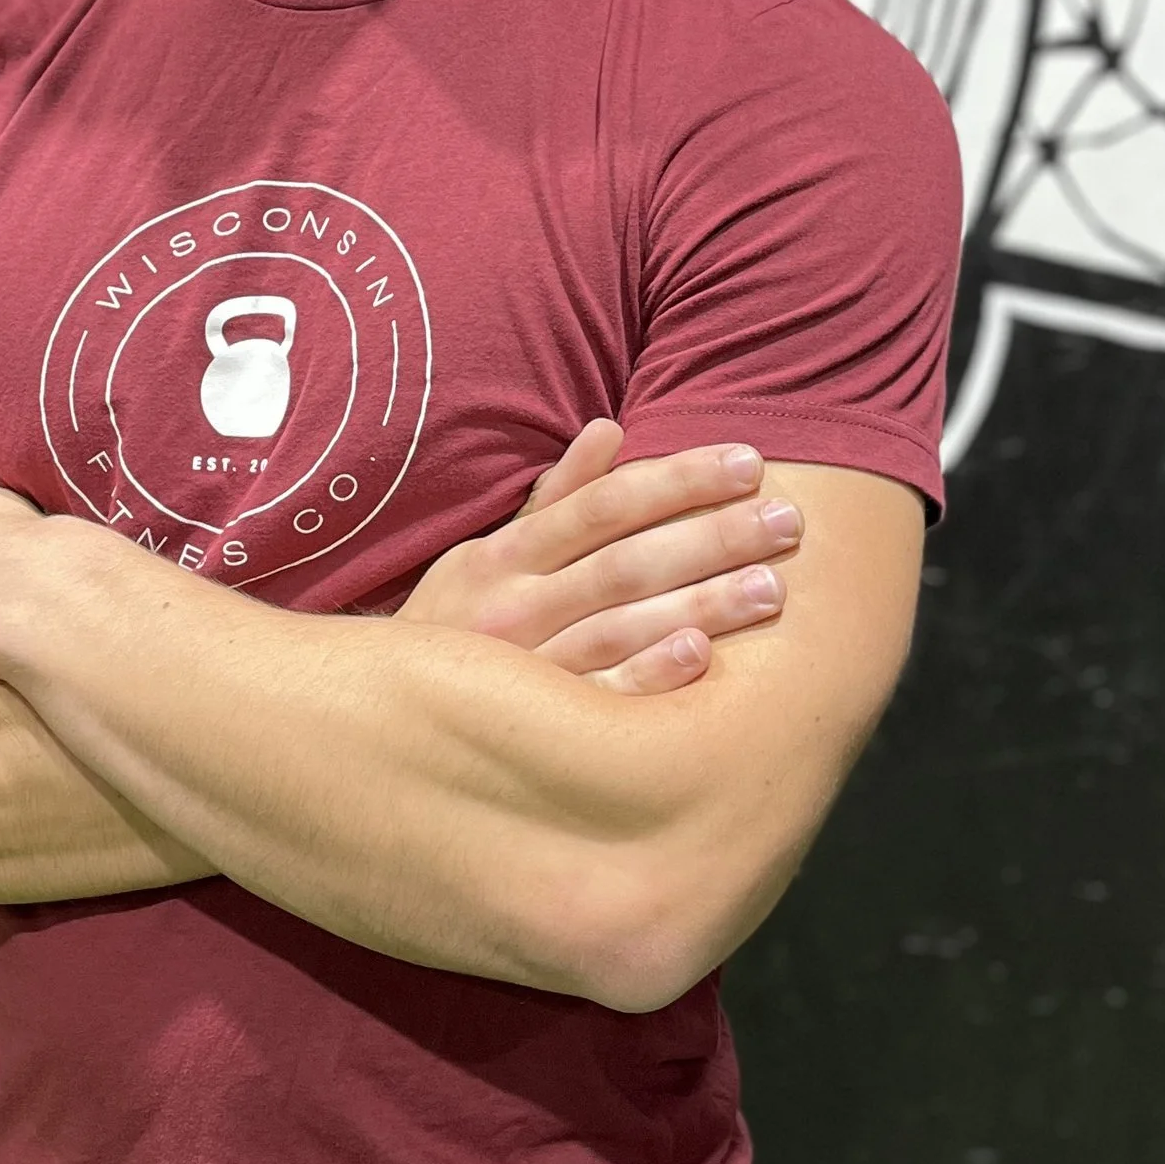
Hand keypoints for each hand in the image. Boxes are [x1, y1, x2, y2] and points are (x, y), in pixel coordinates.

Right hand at [399, 420, 801, 695]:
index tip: (748, 463)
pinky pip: (598, 701)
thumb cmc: (455, 630)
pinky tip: (699, 657)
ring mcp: (525, 671)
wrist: (376, 723)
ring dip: (700, 604)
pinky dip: (646, 676)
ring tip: (771, 587)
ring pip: (621, 626)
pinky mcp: (534, 734)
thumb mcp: (486, 556)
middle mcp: (514, 606)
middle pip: (626, 561)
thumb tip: (610, 429)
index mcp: (506, 556)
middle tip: (788, 521)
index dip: (678, 480)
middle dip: (711, 537)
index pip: (605, 505)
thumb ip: (555, 499)